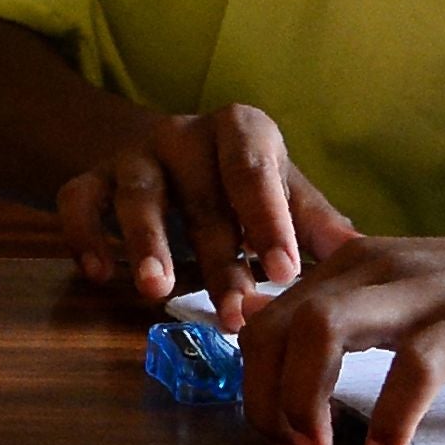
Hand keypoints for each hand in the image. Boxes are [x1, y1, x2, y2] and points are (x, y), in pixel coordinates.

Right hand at [59, 103, 356, 321]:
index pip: (254, 169)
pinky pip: (78, 199)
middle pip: (203, 197)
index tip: (285, 271)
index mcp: (241, 131)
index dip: (268, 219)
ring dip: (147, 243)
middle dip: (219, 259)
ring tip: (156, 292)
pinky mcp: (90, 176)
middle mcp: (184, 134)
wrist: (165, 152)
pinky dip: (84, 234)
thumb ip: (313, 221)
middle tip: (237, 314)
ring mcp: (133, 154)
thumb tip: (366, 254)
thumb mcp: (281, 192)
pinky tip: (97, 274)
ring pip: (138, 194)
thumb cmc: (238, 185)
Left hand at [230, 225, 444, 444]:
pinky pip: (416, 366)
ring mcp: (429, 291)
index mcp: (358, 263)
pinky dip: (390, 415)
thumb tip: (282, 343)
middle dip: (264, 396)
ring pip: (323, 330)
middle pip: (276, 325)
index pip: (266, 317)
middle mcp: (380, 267)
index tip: (273, 433)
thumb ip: (352, 312)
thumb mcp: (416, 297)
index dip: (253, 381)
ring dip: (304, 400)